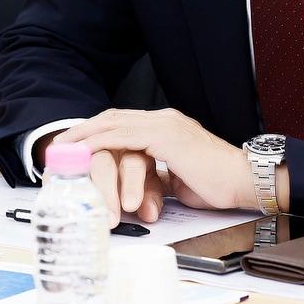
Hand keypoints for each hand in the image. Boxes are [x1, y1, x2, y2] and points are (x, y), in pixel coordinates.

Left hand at [57, 108, 257, 217]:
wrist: (244, 181)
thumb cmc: (218, 184)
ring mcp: (164, 124)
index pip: (123, 123)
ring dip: (85, 134)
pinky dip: (99, 141)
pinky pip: (123, 135)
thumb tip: (143, 186)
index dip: (98, 132)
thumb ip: (159, 175)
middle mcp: (163, 119)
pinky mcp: (165, 136)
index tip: (75, 144)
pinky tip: (83, 150)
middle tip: (59, 144)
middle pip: (113, 118)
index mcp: (167, 126)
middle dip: (84, 130)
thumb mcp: (180, 178)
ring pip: (113, 123)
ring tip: (62, 146)